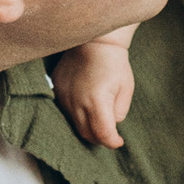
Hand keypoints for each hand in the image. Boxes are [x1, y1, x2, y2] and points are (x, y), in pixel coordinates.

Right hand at [52, 34, 137, 150]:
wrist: (94, 42)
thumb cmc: (115, 64)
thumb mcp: (126, 89)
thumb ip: (119, 112)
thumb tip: (111, 125)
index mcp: (97, 101)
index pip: (103, 133)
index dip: (112, 142)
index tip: (118, 142)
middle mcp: (76, 101)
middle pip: (87, 134)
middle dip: (100, 138)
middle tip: (110, 134)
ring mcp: (63, 96)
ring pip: (74, 125)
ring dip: (87, 128)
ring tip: (99, 122)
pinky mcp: (56, 89)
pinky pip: (65, 111)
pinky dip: (76, 116)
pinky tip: (86, 109)